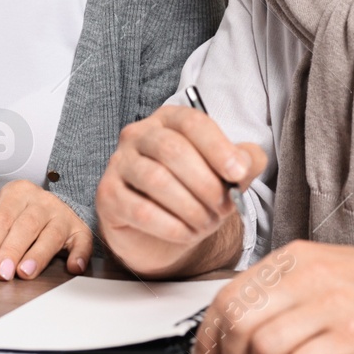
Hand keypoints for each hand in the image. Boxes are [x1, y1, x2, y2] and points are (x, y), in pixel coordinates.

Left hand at [0, 180, 90, 280]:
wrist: (51, 209)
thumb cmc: (18, 219)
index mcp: (16, 195)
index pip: (0, 219)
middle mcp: (41, 202)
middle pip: (25, 225)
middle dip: (11, 250)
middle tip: (1, 273)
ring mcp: (62, 214)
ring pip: (51, 232)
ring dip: (38, 254)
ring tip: (25, 273)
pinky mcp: (80, 230)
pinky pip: (82, 241)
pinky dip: (78, 254)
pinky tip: (72, 267)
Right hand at [96, 105, 266, 275]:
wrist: (162, 232)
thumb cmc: (194, 193)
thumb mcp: (226, 175)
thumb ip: (245, 162)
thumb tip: (245, 162)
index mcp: (169, 120)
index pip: (192, 122)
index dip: (217, 147)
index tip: (237, 173)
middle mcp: (139, 135)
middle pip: (172, 150)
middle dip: (205, 183)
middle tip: (224, 207)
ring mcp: (119, 163)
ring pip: (156, 179)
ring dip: (190, 207)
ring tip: (205, 223)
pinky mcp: (108, 195)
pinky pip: (141, 210)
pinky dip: (171, 226)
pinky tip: (186, 233)